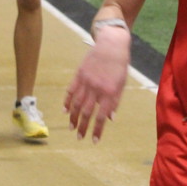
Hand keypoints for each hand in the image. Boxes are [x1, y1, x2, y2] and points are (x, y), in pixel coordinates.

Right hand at [64, 27, 129, 142]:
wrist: (111, 45)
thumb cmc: (120, 66)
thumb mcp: (122, 84)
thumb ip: (115, 102)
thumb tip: (110, 119)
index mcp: (109, 92)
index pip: (101, 116)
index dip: (97, 130)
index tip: (94, 141)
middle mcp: (96, 88)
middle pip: (87, 112)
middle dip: (83, 127)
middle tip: (80, 137)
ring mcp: (86, 81)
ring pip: (77, 103)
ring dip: (73, 117)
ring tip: (71, 127)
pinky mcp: (79, 74)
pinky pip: (71, 90)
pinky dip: (67, 101)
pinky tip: (65, 111)